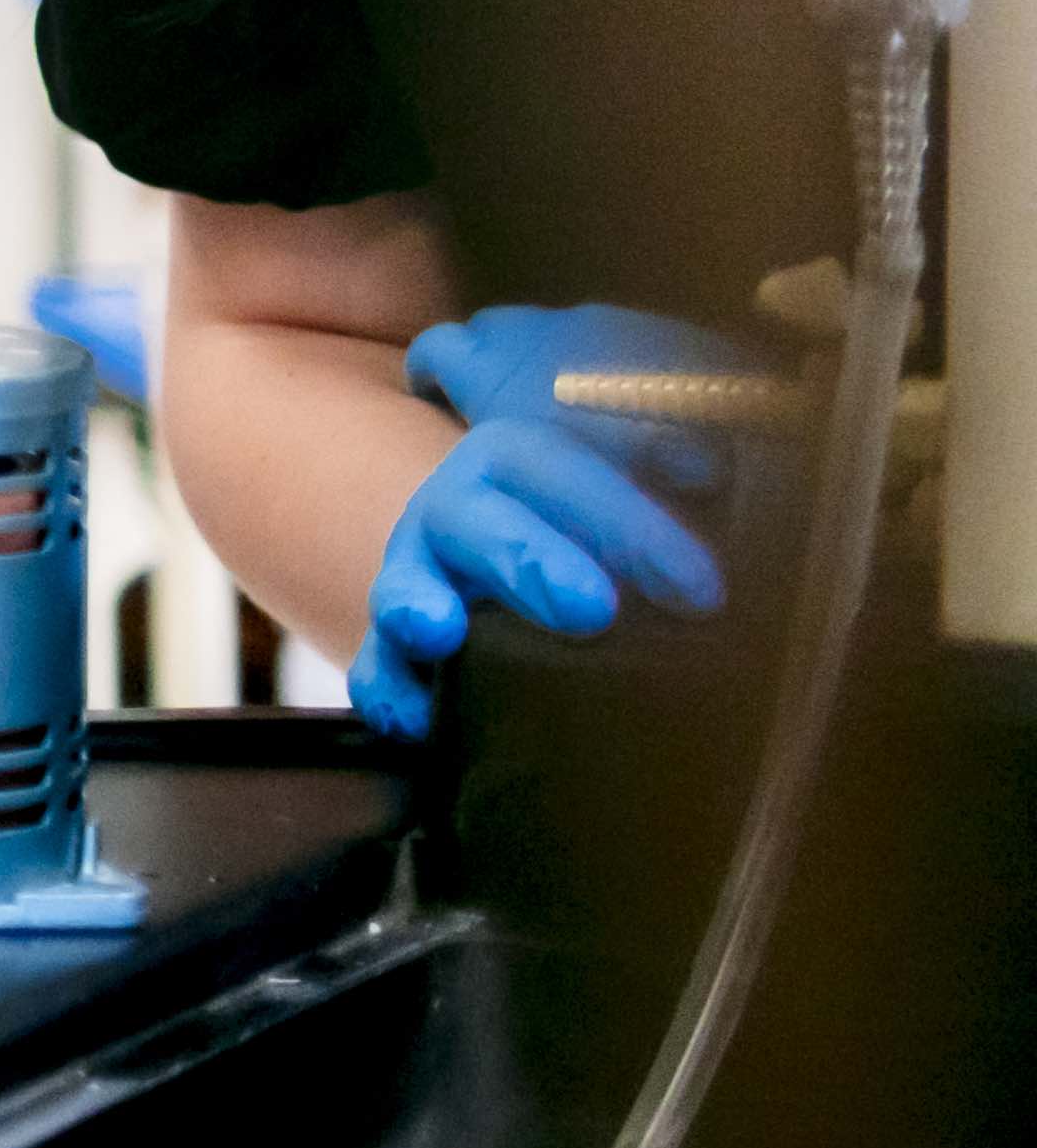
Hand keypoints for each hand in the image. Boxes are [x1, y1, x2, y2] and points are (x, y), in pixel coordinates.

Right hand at [346, 307, 740, 735]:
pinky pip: (381, 667)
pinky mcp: (409, 651)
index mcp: (536, 463)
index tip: (702, 584)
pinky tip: (415, 718)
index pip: (563, 467)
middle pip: (477, 513)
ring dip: (414, 598)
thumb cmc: (649, 544)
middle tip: (593, 611)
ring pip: (407, 576)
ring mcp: (430, 574)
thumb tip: (767, 428)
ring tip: (436, 628)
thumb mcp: (692, 485)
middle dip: (528, 556)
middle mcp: (472, 507)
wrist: (575, 595)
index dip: (625, 521)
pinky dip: (388, 687)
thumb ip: (718, 462)